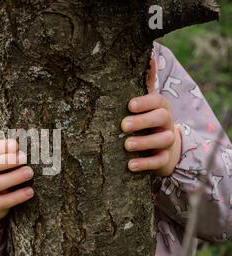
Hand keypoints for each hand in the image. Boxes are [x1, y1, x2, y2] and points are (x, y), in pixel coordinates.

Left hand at [121, 58, 181, 176]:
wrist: (163, 148)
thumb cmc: (148, 121)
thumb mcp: (146, 103)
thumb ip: (145, 83)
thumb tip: (148, 55)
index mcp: (160, 107)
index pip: (158, 100)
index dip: (145, 102)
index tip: (129, 105)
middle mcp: (166, 123)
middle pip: (162, 118)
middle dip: (143, 121)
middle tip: (123, 125)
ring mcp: (167, 141)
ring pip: (162, 140)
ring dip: (144, 142)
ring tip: (126, 145)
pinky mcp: (164, 159)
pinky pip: (158, 161)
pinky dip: (145, 164)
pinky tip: (130, 165)